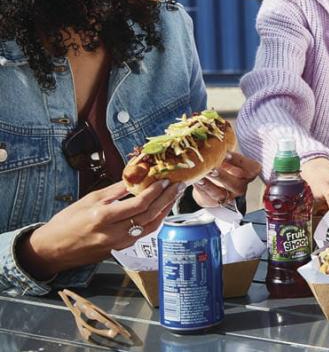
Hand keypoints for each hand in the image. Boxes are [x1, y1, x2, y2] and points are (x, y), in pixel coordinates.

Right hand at [18, 180, 184, 277]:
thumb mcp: (89, 200)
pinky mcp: (120, 249)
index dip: (155, 191)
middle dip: (166, 199)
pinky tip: (161, 211)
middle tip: (178, 186)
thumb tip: (136, 176)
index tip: (166, 179)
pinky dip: (154, 221)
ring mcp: (118, 244)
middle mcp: (114, 233)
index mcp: (104, 217)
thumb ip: (116, 190)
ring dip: (164, 210)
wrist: (52, 250)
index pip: (139, 204)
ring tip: (173, 196)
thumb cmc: (67, 222)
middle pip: (149, 215)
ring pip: (150, 226)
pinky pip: (143, 234)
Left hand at [193, 152, 261, 207]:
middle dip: (223, 176)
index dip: (239, 162)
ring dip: (210, 185)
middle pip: (237, 184)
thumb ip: (226, 152)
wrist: (215, 184)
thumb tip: (213, 136)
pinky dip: (202, 189)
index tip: (226, 154)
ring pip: (221, 194)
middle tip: (212, 168)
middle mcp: (241, 186)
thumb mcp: (229, 159)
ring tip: (201, 176)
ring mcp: (229, 196)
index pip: (252, 169)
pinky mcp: (215, 202)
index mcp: (248, 174)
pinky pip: (209, 198)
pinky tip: (196, 181)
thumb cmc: (225, 167)